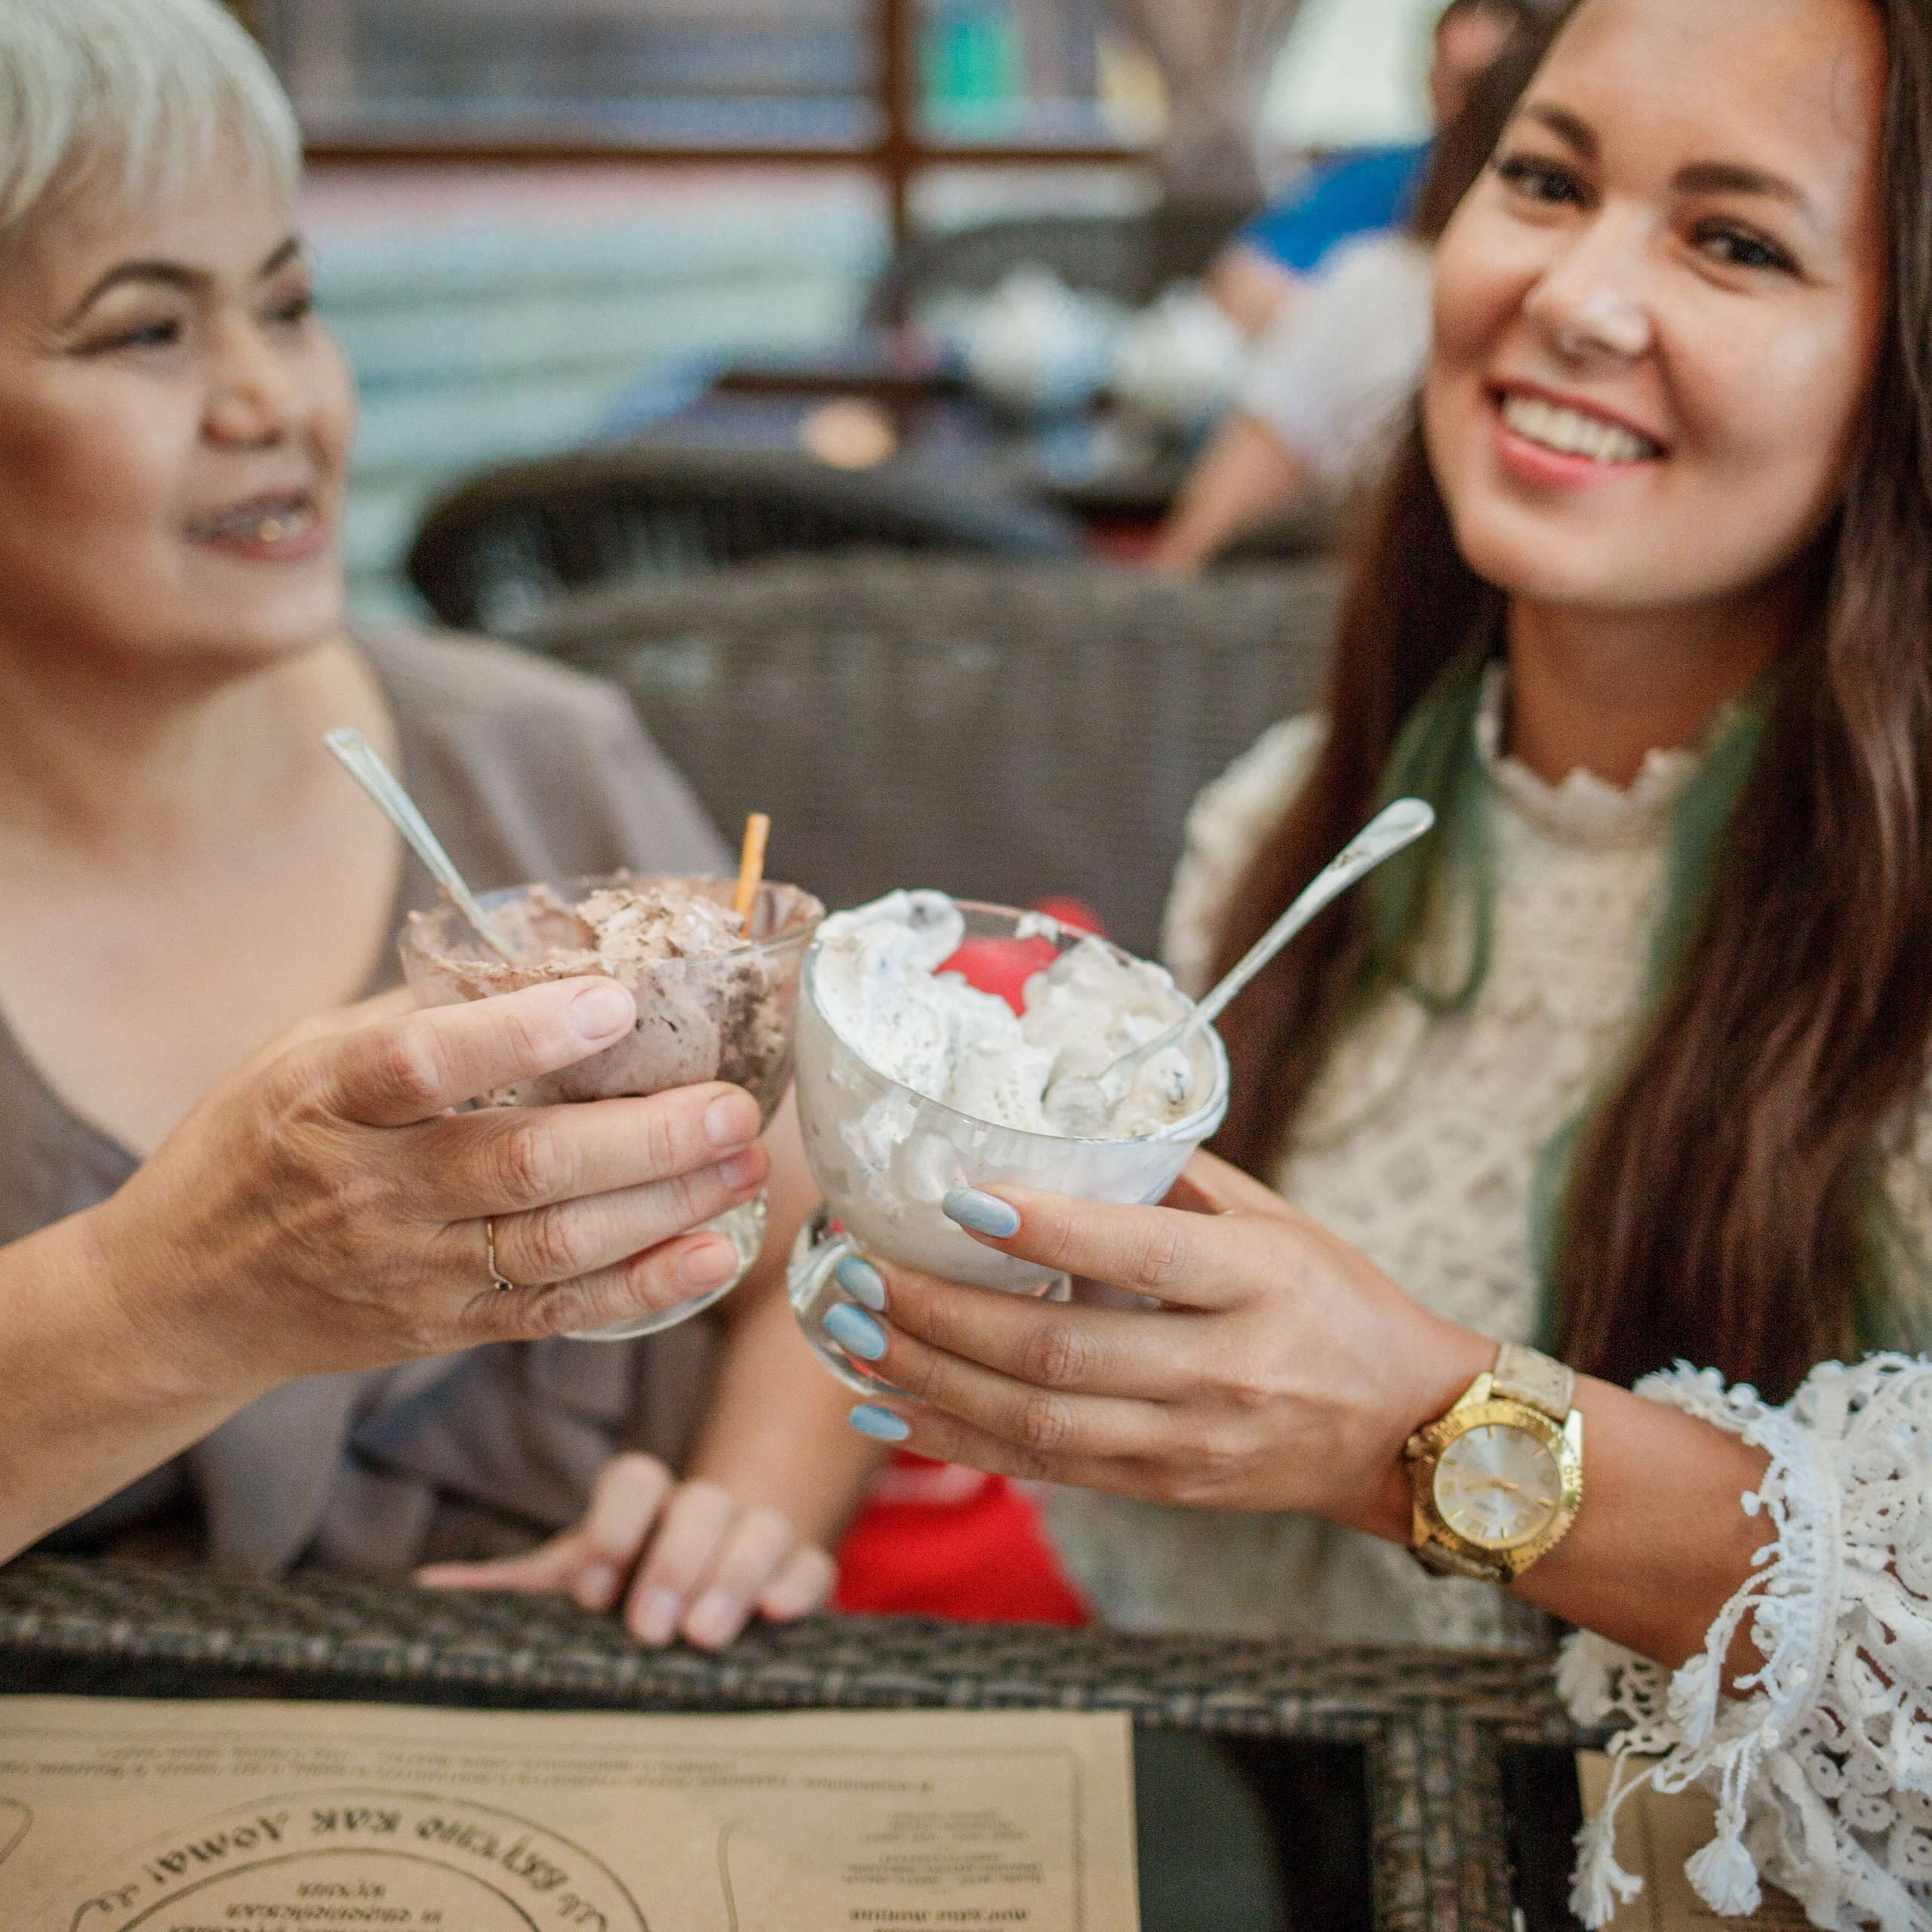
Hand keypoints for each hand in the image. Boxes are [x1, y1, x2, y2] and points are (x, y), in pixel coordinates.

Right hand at [92, 976, 772, 1396]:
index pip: (423, 1063)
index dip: (523, 1031)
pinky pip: (555, 1311)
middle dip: (645, 1136)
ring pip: (556, 1244)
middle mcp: (372, 1191)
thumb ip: (417, 1017)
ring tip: (747, 1162)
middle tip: (735, 1103)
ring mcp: (412, 1270)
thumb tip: (551, 960)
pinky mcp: (444, 1327)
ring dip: (667, 1205)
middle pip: (523, 1165)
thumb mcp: (301, 1056)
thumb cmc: (258, 1147)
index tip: (616, 1001)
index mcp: (327, 1100)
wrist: (180, 1297)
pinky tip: (713, 1253)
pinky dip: (642, 1288)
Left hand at [416, 1454, 835, 1648]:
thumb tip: (419, 1592)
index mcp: (641, 1505)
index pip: (634, 1479)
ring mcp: (757, 1537)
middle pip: (702, 1502)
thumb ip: (506, 1591)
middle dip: (675, 1560)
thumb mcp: (564, 1592)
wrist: (705, 1602)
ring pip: (761, 1526)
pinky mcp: (801, 1573)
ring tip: (704, 1636)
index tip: (591, 1587)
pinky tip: (779, 1613)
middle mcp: (702, 1510)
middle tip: (650, 1629)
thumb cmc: (625, 1596)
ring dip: (734, 1574)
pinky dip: (797, 1582)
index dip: (615, 1526)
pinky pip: (812, 1562)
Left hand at [838, 1153, 1491, 1539]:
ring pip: (1036, 1421)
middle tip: (859, 1273)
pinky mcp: (1162, 1489)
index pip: (1141, 1254)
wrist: (1402, 1430)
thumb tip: (1056, 1137)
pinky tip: (887, 1407)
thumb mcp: (1277, 1221)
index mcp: (1260, 1280)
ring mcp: (1188, 1443)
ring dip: (927, 1380)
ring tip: (848, 1335)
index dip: (1046, 1229)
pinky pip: (1043, 1468)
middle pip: (1061, 1351)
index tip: (958, 1198)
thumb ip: (1173, 1181)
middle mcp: (1223, 1368)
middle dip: (942, 1316)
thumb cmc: (1336, 1303)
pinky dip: (956, 1439)